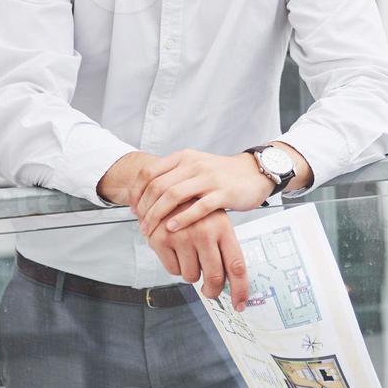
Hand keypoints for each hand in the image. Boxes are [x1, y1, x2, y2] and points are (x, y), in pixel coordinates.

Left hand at [130, 148, 274, 238]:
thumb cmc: (222, 174)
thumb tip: (146, 195)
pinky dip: (182, 218)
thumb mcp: (195, 167)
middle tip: (141, 225)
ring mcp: (209, 178)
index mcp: (184, 158)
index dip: (136, 193)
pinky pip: (198, 207)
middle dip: (144, 208)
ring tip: (151, 230)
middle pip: (158, 186)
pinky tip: (173, 228)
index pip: (149, 172)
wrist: (254, 172)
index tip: (133, 209)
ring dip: (158, 215)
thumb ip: (173, 177)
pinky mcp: (223, 193)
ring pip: (174, 195)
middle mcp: (194, 165)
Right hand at [147, 202, 248, 306]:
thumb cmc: (196, 211)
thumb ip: (224, 248)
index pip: (236, 266)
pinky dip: (176, 266)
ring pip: (192, 276)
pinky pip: (174, 271)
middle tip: (211, 290)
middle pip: (214, 277)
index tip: (240, 305)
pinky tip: (176, 250)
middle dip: (213, 290)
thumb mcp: (216, 221)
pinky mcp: (161, 241)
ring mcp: (182, 237)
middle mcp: (204, 233)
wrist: (166, 192)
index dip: (240, 289)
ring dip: (193, 273)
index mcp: (222, 228)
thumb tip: (234, 281)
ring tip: (190, 254)